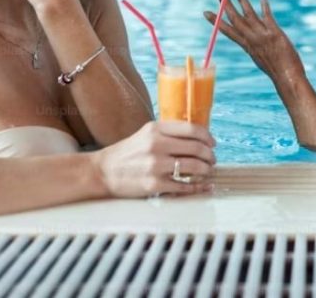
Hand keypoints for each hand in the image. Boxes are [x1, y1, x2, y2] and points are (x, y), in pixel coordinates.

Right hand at [91, 121, 215, 197]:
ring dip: (206, 170)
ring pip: (193, 167)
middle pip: (196, 148)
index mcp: (156, 129)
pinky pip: (183, 186)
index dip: (207, 137)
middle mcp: (156, 145)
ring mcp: (155, 165)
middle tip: (212, 160)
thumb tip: (198, 137)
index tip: (213, 144)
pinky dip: (197, 187)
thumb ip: (169, 133)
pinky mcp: (154, 184)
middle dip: (210, 156)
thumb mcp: (146, 134)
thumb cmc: (128, 153)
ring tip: (207, 172)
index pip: (192, 129)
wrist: (103, 171)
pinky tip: (202, 186)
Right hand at [203, 0, 301, 84]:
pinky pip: (268, 16)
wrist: (287, 78)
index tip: (206, 12)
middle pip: (236, 19)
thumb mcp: (260, 57)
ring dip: (242, 0)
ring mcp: (263, 36)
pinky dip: (265, 7)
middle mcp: (252, 39)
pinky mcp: (275, 33)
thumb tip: (251, 40)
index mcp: (247, 46)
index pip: (228, 31)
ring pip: (249, 14)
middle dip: (226, 5)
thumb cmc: (275, 70)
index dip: (216, 21)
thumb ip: (254, 46)